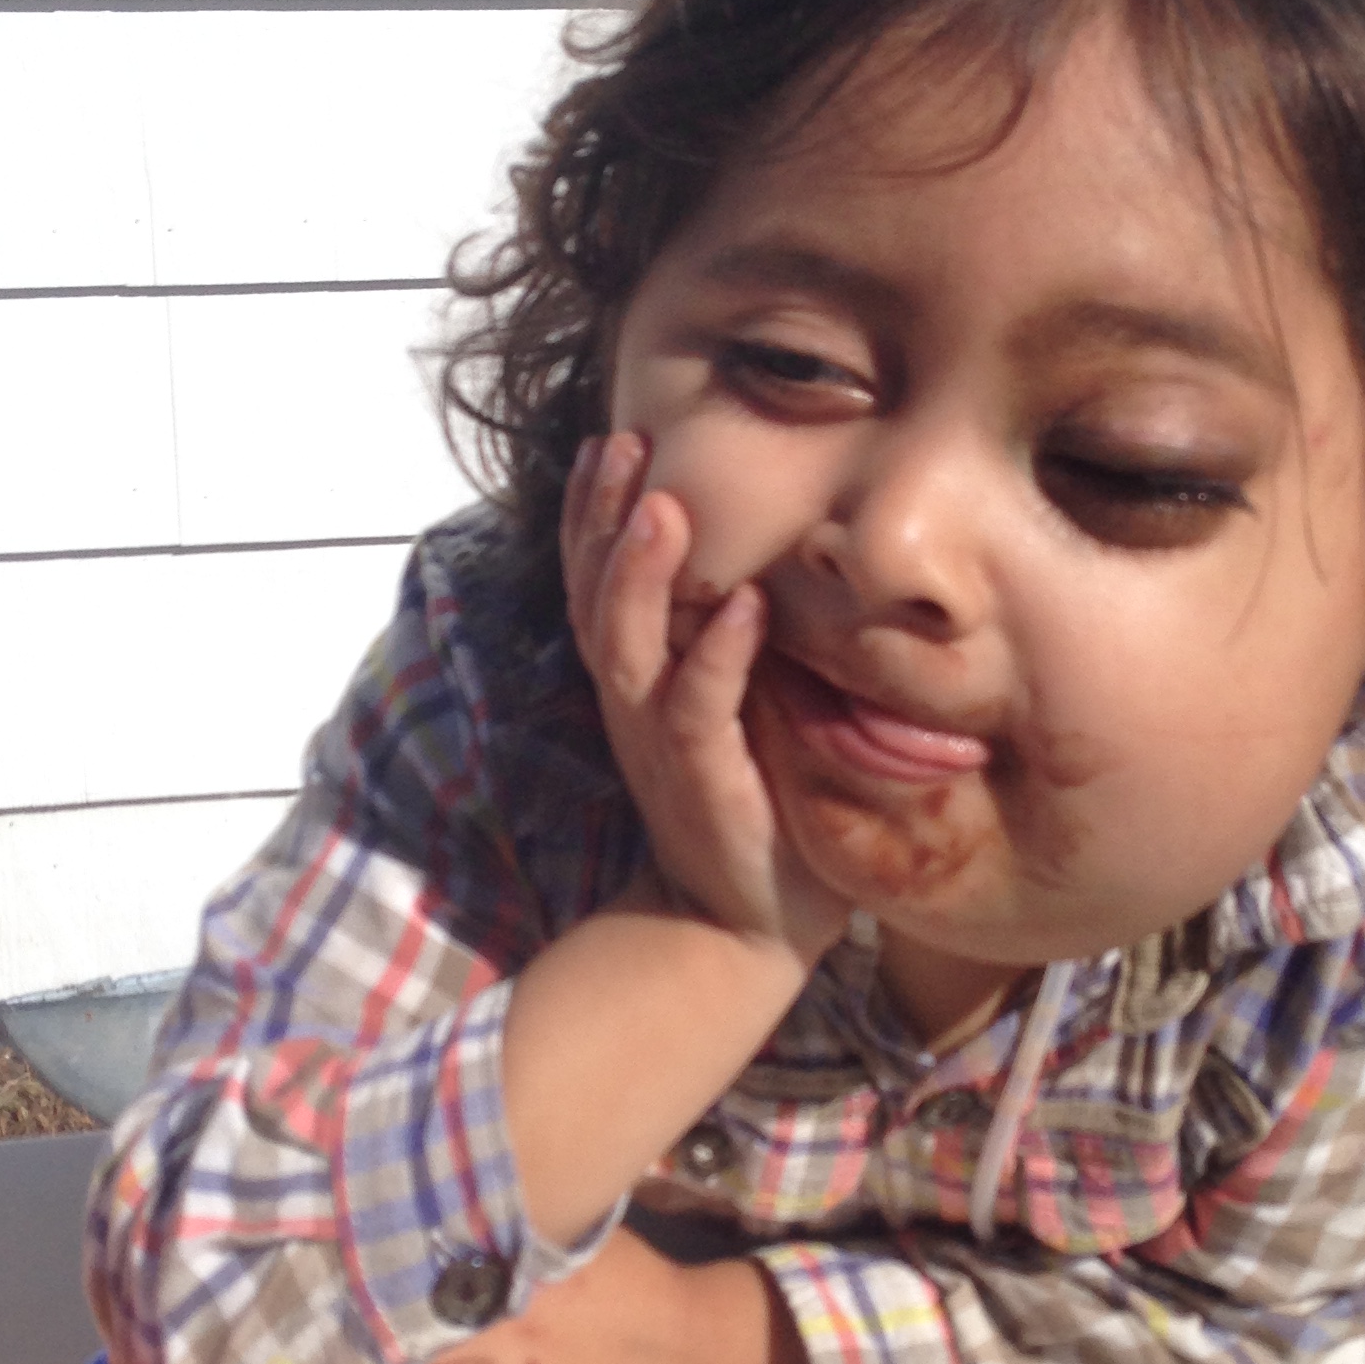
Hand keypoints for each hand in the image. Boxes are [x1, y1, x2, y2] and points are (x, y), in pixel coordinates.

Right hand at [563, 433, 845, 963]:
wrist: (739, 924)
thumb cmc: (751, 803)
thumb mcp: (731, 706)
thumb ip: (728, 640)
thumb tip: (768, 553)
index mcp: (637, 679)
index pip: (599, 581)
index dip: (596, 512)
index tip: (614, 439)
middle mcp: (634, 701)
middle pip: (598, 595)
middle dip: (605, 517)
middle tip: (624, 441)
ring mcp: (660, 741)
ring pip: (631, 644)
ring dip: (644, 572)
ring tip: (664, 505)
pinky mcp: (704, 781)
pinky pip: (700, 709)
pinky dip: (718, 655)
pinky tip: (743, 606)